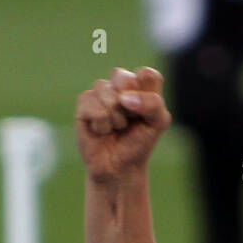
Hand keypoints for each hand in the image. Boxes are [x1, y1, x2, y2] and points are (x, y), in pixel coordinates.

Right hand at [76, 66, 171, 184]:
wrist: (119, 168)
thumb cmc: (139, 143)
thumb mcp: (158, 123)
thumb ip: (153, 103)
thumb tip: (123, 98)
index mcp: (142, 84)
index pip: (147, 75)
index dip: (147, 96)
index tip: (145, 115)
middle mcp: (121, 84)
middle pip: (125, 78)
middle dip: (130, 107)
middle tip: (130, 121)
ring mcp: (101, 91)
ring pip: (107, 92)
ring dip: (116, 118)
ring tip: (116, 128)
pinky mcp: (84, 102)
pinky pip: (93, 105)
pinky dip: (101, 124)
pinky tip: (102, 131)